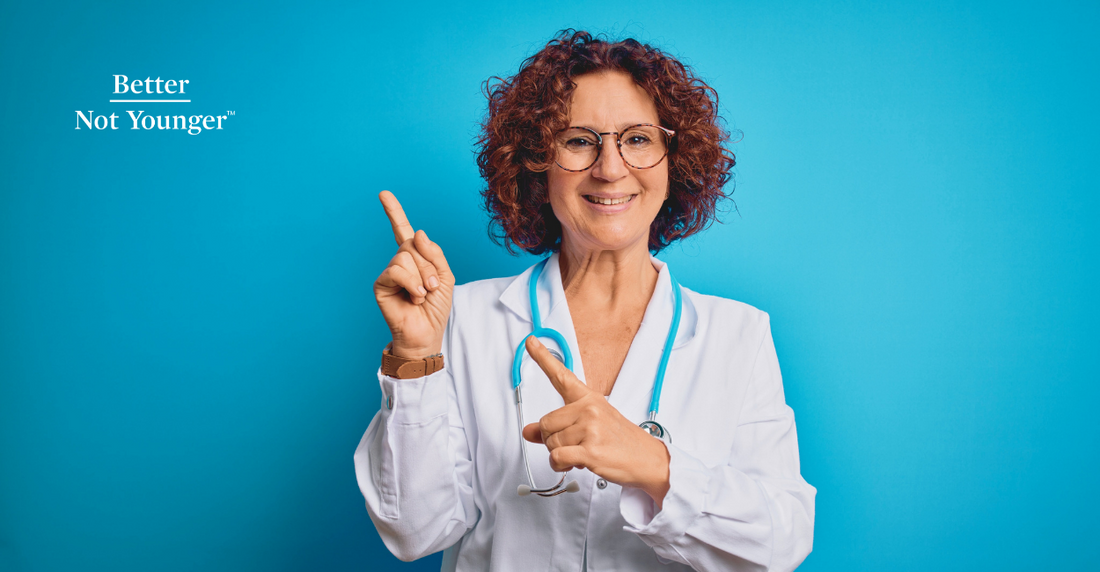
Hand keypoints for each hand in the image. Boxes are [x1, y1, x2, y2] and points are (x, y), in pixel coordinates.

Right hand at [373, 191, 454, 358]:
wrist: (427, 333)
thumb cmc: (436, 308)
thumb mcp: (445, 276)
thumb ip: (434, 253)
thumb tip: (417, 232)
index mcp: (415, 258)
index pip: (402, 230)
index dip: (394, 212)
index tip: (383, 194)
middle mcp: (399, 262)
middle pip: (412, 245)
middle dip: (428, 266)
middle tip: (432, 287)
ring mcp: (389, 272)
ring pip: (405, 256)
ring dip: (421, 277)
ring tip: (422, 294)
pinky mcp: (381, 284)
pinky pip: (396, 270)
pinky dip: (411, 283)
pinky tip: (414, 297)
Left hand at [520, 337, 670, 505]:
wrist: (647, 459)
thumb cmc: (620, 441)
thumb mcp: (589, 427)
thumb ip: (556, 427)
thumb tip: (528, 431)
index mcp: (588, 398)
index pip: (561, 375)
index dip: (542, 357)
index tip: (530, 341)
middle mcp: (589, 408)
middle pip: (546, 424)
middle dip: (553, 440)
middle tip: (574, 445)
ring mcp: (591, 428)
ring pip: (550, 443)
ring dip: (560, 455)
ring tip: (582, 453)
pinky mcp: (591, 449)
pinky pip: (557, 457)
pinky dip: (560, 465)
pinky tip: (574, 463)